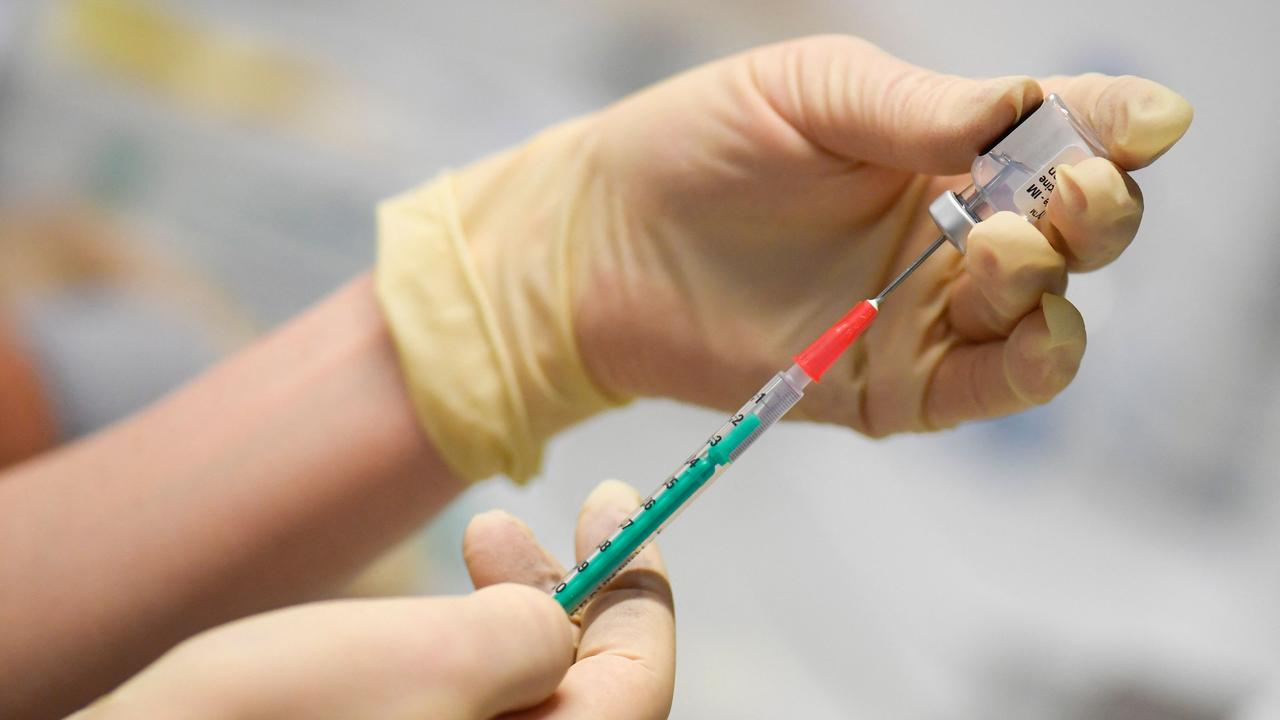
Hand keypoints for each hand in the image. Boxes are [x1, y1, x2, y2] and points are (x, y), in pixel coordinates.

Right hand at [74, 481, 673, 718]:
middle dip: (564, 592)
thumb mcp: (443, 657)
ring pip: (523, 694)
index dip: (640, 587)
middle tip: (511, 521)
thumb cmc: (290, 716)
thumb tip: (553, 623)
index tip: (616, 501)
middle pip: (584, 691)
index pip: (639, 684)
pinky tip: (433, 609)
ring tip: (475, 541)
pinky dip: (465, 647)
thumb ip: (533, 631)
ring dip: (511, 610)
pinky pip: (468, 709)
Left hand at [560, 36, 1192, 433]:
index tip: (1142, 124)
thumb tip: (1047, 102)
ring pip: (1043, 312)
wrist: (603, 241)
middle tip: (1071, 190)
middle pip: (1074, 230)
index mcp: (947, 145)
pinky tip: (1037, 329)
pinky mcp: (894, 385)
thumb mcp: (816, 94)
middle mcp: (955, 231)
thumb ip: (925, 111)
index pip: (1062, 136)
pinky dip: (1031, 363)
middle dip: (1094, 209)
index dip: (1112, 128)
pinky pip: (989, 386)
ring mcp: (928, 313)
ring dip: (1048, 279)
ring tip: (999, 244)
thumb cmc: (700, 145)